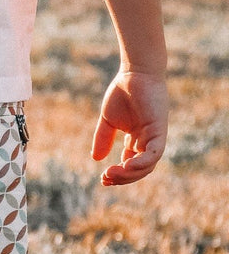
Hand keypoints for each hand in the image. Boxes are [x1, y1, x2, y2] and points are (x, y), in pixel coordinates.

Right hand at [91, 70, 168, 185]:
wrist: (134, 74)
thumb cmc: (123, 93)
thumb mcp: (108, 120)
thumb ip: (103, 138)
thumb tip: (95, 159)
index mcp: (136, 140)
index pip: (129, 165)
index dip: (118, 175)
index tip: (102, 178)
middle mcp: (147, 142)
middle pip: (139, 169)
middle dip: (123, 178)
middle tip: (105, 178)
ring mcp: (154, 138)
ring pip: (147, 165)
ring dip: (130, 173)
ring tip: (112, 173)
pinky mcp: (159, 131)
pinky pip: (153, 153)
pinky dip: (142, 162)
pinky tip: (126, 165)